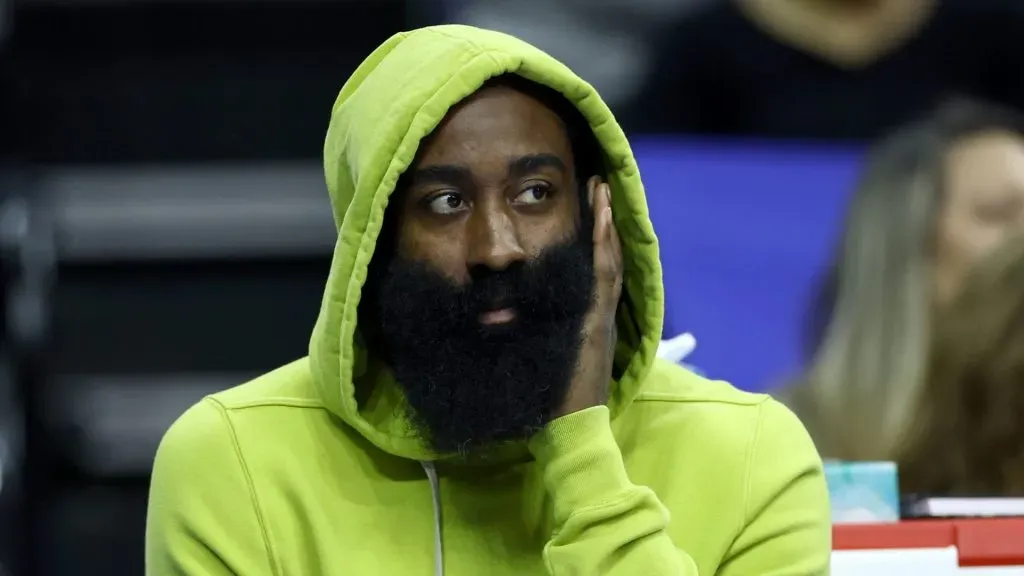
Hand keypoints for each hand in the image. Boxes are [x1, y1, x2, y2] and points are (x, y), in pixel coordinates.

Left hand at [554, 177, 622, 418]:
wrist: (570, 428)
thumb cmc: (553, 400)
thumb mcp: (543, 357)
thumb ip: (537, 336)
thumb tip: (506, 317)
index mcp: (590, 323)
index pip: (598, 272)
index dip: (598, 240)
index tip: (593, 210)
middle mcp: (601, 316)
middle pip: (608, 258)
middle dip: (605, 223)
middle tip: (602, 188)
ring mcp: (601, 319)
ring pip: (610, 262)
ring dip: (607, 225)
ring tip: (603, 193)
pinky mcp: (596, 325)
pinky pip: (603, 279)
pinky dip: (604, 249)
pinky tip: (602, 223)